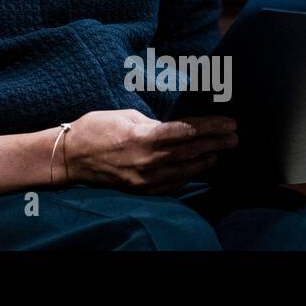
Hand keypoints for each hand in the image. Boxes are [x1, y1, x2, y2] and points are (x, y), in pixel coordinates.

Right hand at [60, 109, 237, 195]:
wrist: (70, 156)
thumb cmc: (95, 128)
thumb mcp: (126, 116)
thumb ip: (153, 124)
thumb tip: (172, 129)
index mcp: (146, 136)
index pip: (189, 131)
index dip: (213, 127)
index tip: (230, 123)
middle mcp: (151, 160)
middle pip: (193, 150)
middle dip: (217, 142)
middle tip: (235, 137)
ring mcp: (147, 178)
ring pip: (187, 169)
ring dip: (207, 159)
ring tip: (221, 152)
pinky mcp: (142, 189)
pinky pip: (173, 182)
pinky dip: (189, 174)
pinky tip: (197, 167)